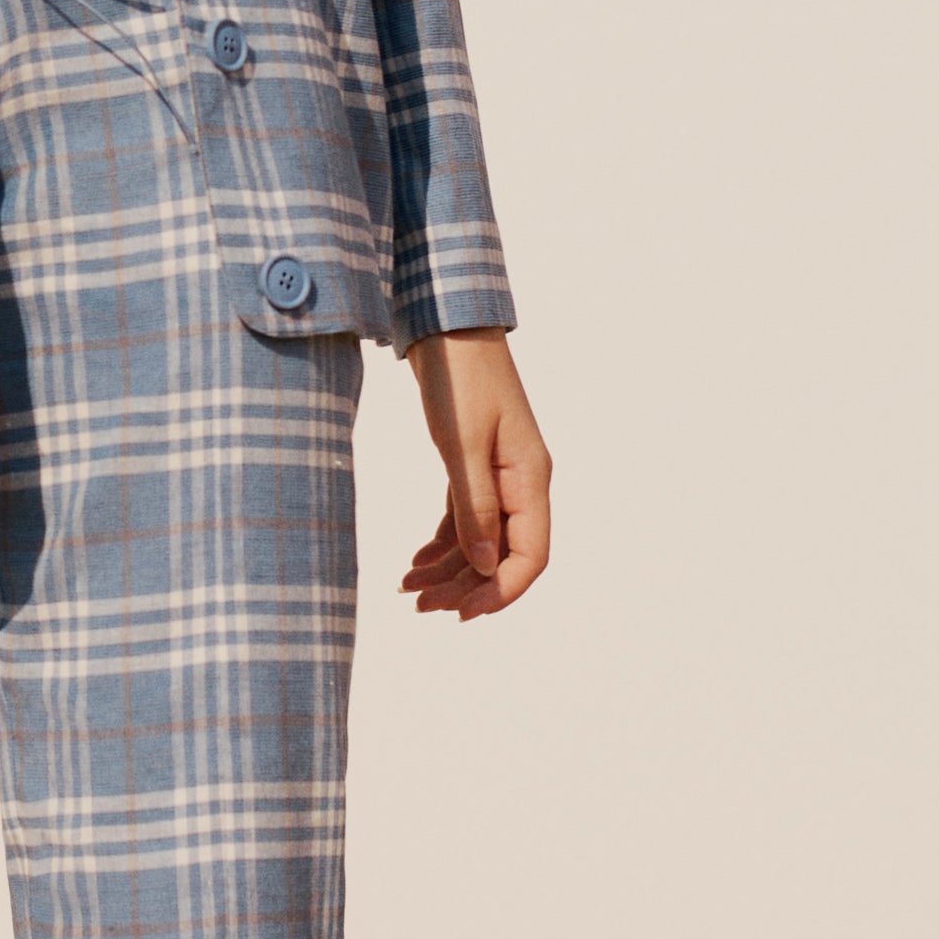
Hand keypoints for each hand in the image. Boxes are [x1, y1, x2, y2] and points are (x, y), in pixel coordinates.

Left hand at [401, 327, 549, 619]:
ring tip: (408, 591)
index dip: (500, 591)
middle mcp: (521, 481)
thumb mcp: (461, 445)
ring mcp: (499, 473)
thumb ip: (474, 508)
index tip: (461, 614)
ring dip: (449, 569)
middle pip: (503, 554)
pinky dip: (443, 543)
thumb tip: (487, 566)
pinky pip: (466, 518)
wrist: (447, 324)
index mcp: (530, 478)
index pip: (530, 555)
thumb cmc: (458, 378)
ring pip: (481, 539)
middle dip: (465, 586)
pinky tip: (416, 563)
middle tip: (419, 606)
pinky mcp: (476, 465)